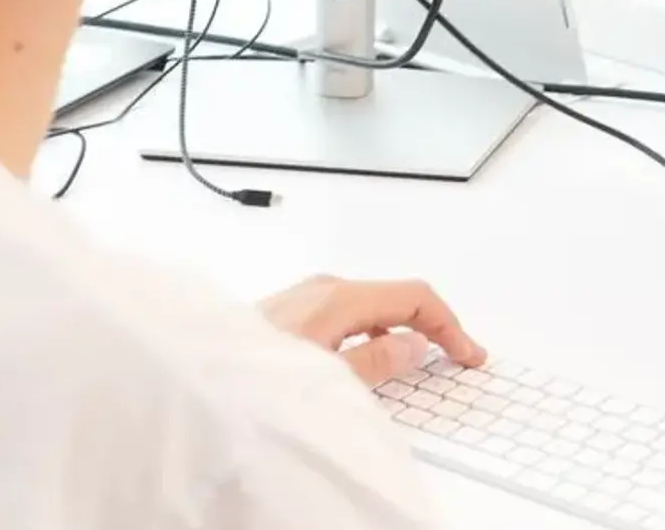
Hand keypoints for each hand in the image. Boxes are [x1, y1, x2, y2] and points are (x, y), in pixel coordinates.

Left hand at [261, 275, 486, 385]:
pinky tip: (373, 356)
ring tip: (421, 360)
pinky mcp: (291, 310)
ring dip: (402, 329)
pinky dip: (374, 331)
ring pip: (371, 306)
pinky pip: (348, 314)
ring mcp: (305, 296)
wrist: (196, 373)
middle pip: (396, 297)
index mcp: (339, 296)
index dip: (450, 325)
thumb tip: (414, 345)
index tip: (469, 353)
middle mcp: (324, 288)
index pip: (415, 296)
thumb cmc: (252, 375)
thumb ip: (377, 359)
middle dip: (432, 325)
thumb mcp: (328, 376)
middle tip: (456, 356)